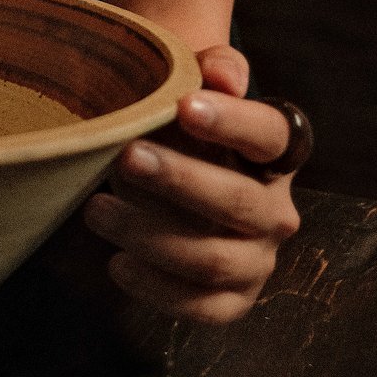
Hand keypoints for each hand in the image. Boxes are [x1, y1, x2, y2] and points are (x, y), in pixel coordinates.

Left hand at [81, 45, 301, 324]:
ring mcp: (257, 259)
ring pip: (214, 259)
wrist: (173, 163)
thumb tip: (224, 77)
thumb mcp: (196, 83)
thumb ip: (215, 69)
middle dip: (180, 180)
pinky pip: (203, 307)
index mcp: (279, 150)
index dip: (232, 122)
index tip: (183, 106)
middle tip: (126, 156)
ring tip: (97, 210)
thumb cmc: (184, 118)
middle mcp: (277, 209)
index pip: (269, 135)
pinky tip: (117, 263)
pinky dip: (158, 290)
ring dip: (153, 236)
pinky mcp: (232, 298)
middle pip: (238, 201)